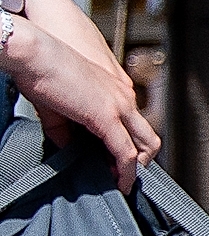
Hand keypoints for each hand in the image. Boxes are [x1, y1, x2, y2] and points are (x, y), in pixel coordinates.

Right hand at [11, 26, 157, 186]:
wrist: (33, 53)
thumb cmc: (41, 70)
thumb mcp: (55, 106)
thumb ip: (64, 130)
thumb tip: (67, 147)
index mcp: (115, 90)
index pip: (133, 125)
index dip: (129, 147)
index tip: (117, 164)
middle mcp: (123, 97)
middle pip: (148, 137)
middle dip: (141, 161)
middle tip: (126, 176)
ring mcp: (119, 106)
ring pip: (145, 145)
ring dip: (135, 168)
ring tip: (122, 182)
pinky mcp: (108, 117)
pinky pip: (125, 152)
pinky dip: (125, 172)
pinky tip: (118, 183)